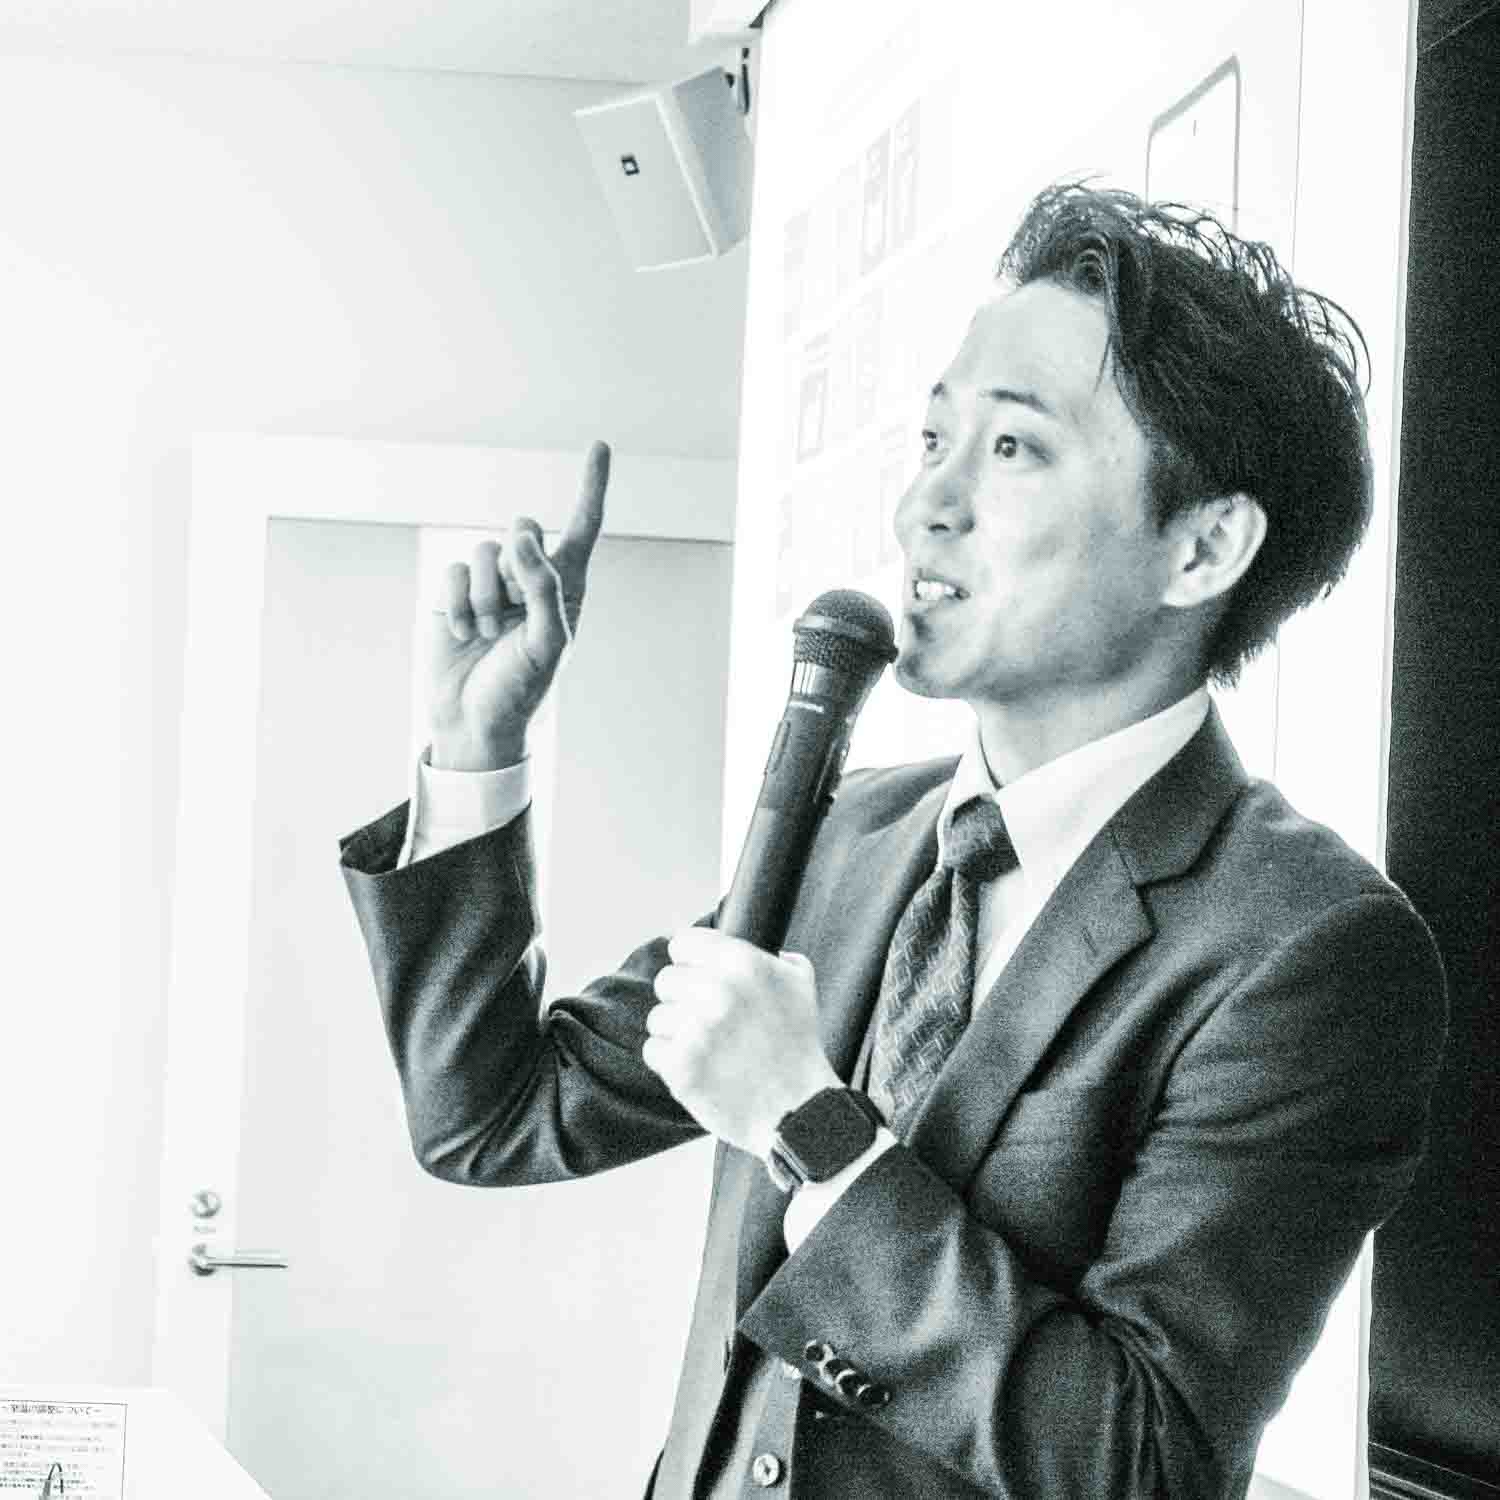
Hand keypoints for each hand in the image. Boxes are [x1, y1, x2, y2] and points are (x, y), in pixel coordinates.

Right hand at [427, 440, 609, 769]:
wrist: (473, 722)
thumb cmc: (521, 688)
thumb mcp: (548, 643)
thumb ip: (544, 587)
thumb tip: (523, 534)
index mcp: (567, 586)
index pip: (583, 527)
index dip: (591, 486)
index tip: (599, 445)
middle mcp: (530, 577)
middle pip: (523, 531)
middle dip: (514, 569)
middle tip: (510, 614)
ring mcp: (490, 582)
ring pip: (483, 551)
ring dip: (484, 598)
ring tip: (488, 635)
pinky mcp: (454, 591)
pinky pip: (453, 572)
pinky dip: (458, 605)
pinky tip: (463, 634)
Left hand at [643, 929, 841, 1157]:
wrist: (799, 1112)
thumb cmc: (798, 1047)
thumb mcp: (800, 985)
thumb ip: (772, 956)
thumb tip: (739, 943)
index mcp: (743, 963)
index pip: (683, 943)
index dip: (691, 962)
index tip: (699, 978)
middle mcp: (717, 990)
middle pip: (666, 980)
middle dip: (684, 1000)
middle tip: (710, 1023)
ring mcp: (696, 1029)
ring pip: (658, 1017)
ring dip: (677, 1033)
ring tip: (709, 1050)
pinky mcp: (681, 1066)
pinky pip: (653, 1050)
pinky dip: (671, 1062)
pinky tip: (701, 1069)